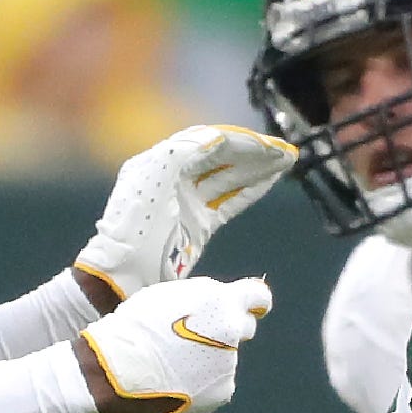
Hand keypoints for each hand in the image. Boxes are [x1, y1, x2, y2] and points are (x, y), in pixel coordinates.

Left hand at [73, 126, 298, 301]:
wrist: (125, 275)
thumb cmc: (133, 226)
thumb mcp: (154, 177)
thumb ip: (185, 150)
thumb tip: (217, 137)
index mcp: (161, 161)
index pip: (207, 141)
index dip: (238, 139)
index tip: (265, 142)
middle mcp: (175, 177)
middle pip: (221, 157)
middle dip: (253, 152)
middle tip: (284, 151)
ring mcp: (188, 201)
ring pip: (229, 177)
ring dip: (257, 169)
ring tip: (286, 162)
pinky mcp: (198, 224)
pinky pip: (229, 200)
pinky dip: (250, 190)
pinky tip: (270, 180)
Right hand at [74, 275, 269, 412]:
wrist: (120, 367)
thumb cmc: (134, 327)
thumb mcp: (168, 298)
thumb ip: (198, 302)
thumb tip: (209, 309)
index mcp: (220, 299)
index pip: (258, 296)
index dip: (253, 303)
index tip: (250, 309)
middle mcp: (232, 328)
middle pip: (242, 327)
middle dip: (225, 332)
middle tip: (196, 341)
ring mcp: (230, 361)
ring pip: (225, 358)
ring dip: (207, 361)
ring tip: (171, 366)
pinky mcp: (224, 389)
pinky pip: (218, 384)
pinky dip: (203, 385)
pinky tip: (176, 383)